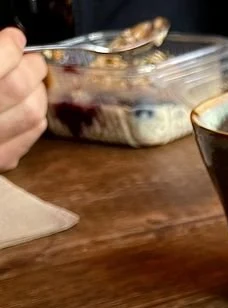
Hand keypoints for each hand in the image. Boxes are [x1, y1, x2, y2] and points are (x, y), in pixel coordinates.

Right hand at [0, 27, 47, 171]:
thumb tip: (8, 42)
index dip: (10, 45)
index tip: (15, 38)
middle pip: (17, 86)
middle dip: (30, 66)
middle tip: (29, 57)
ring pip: (31, 111)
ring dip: (36, 90)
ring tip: (29, 80)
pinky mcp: (1, 160)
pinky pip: (32, 133)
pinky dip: (35, 113)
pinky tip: (26, 103)